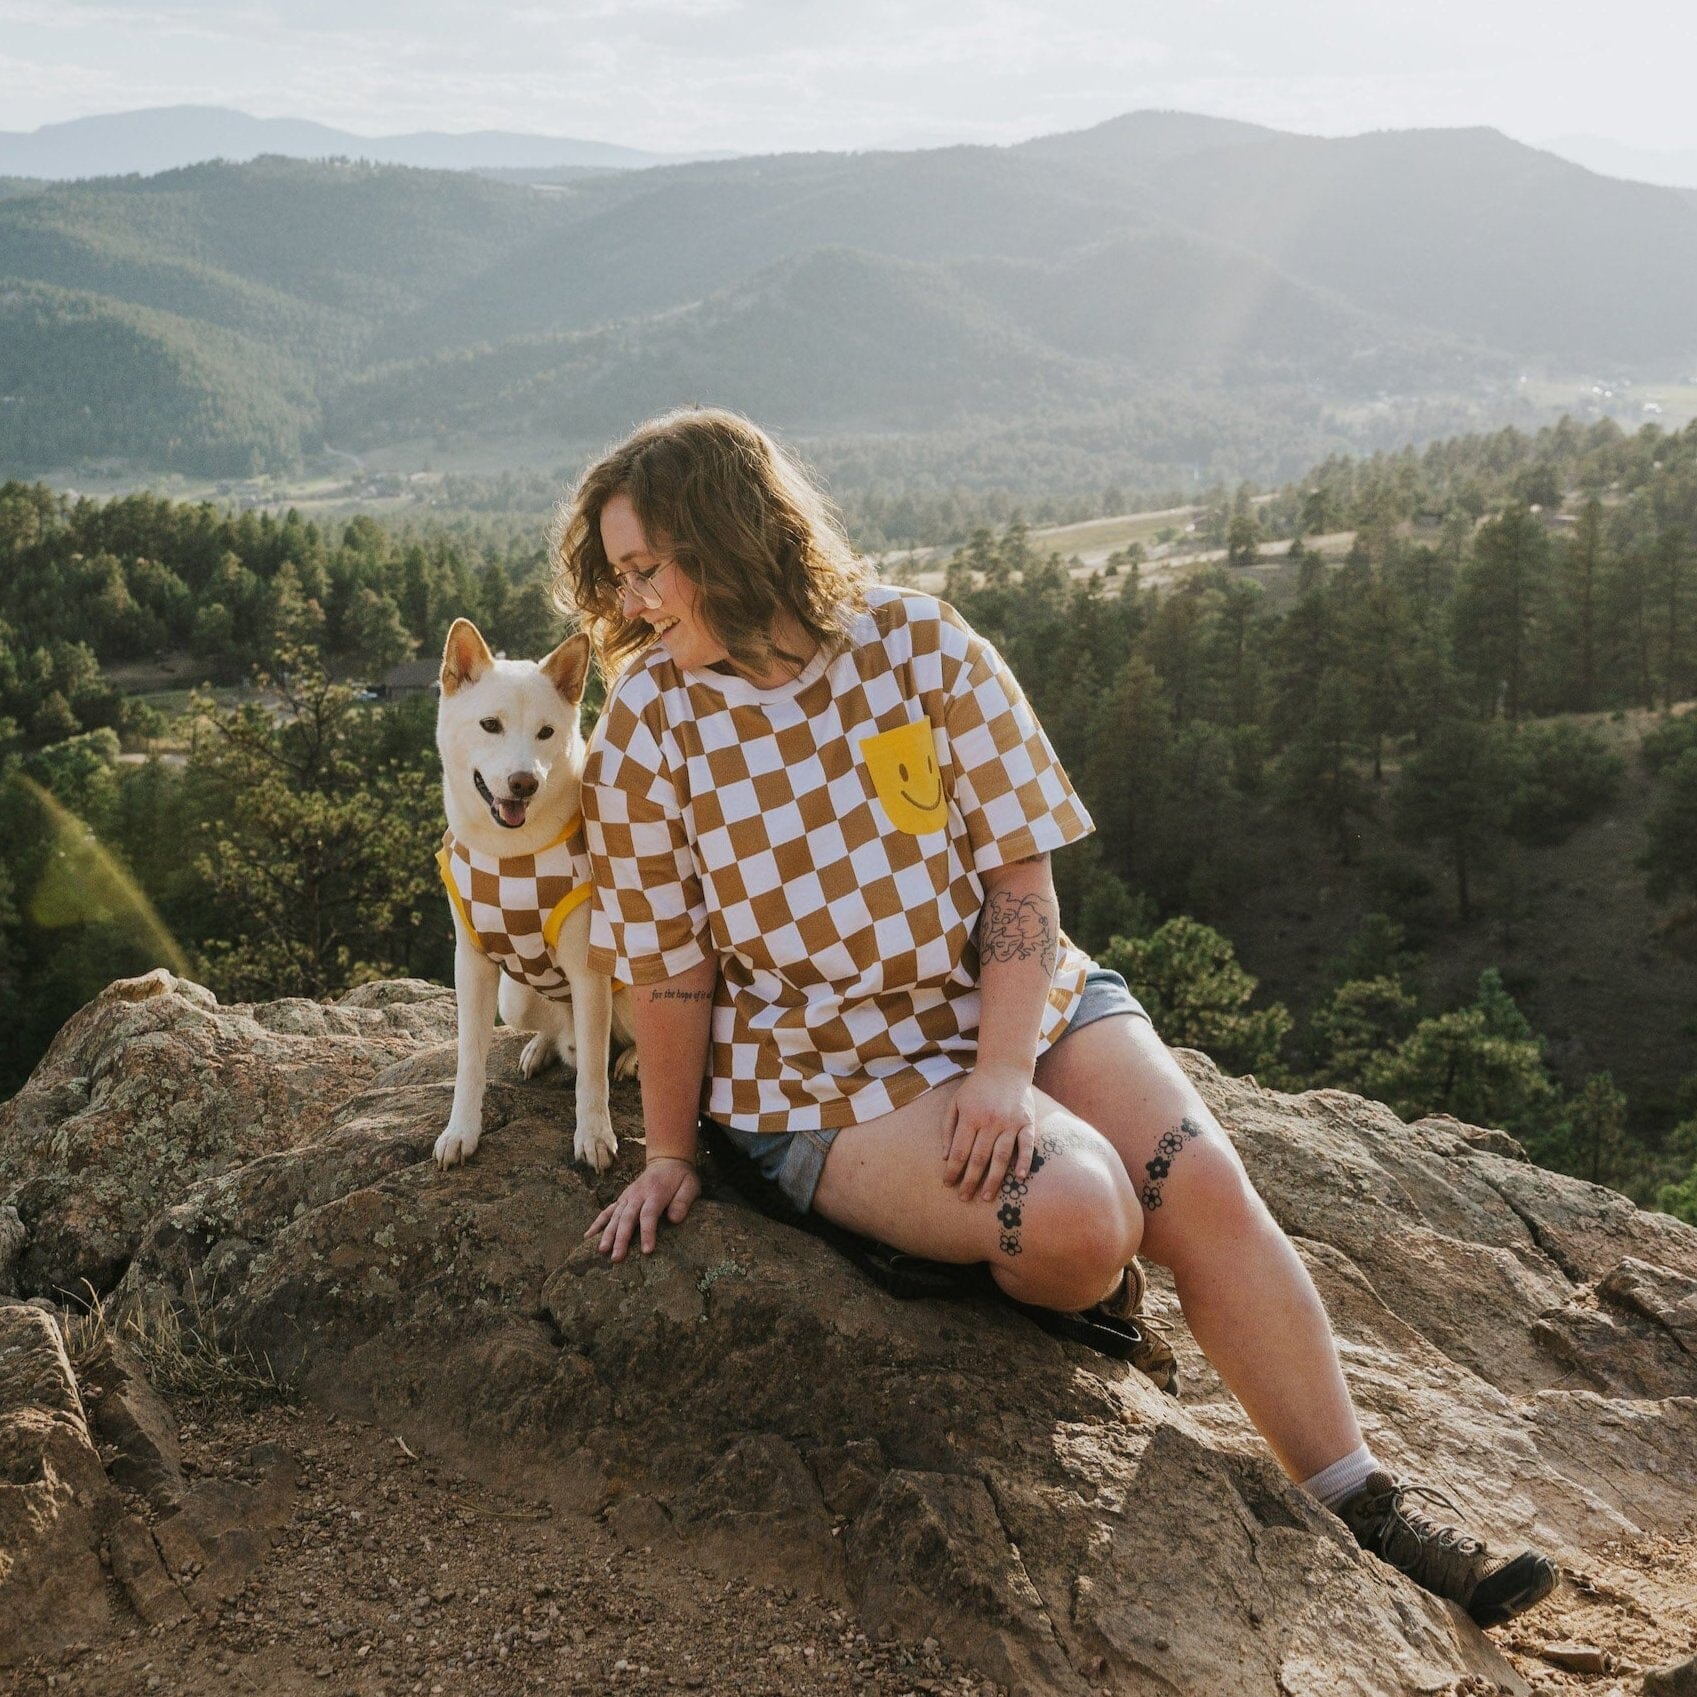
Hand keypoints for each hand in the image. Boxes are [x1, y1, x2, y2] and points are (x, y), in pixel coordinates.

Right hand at [586, 1157, 700, 1261]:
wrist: (667, 1160)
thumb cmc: (681, 1177)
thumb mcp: (691, 1185)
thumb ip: (683, 1201)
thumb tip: (674, 1219)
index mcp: (656, 1193)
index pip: (649, 1215)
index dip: (647, 1233)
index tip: (647, 1251)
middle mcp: (638, 1195)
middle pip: (627, 1218)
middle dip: (621, 1238)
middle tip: (617, 1258)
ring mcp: (627, 1197)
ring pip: (615, 1216)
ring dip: (607, 1233)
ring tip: (601, 1251)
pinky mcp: (622, 1199)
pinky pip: (607, 1211)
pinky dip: (597, 1223)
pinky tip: (588, 1236)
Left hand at [943, 1064, 1035, 1201]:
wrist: (1005, 1067)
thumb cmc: (976, 1088)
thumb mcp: (956, 1102)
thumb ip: (948, 1128)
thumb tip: (944, 1157)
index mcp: (970, 1116)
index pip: (959, 1150)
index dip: (952, 1170)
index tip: (948, 1184)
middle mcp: (990, 1121)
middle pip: (979, 1158)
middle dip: (970, 1181)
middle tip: (964, 1198)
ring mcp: (1010, 1122)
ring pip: (1001, 1156)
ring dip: (994, 1179)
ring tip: (987, 1197)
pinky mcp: (1027, 1122)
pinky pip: (1027, 1145)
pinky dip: (1024, 1161)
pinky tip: (1018, 1178)